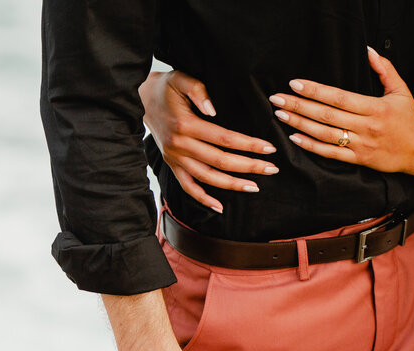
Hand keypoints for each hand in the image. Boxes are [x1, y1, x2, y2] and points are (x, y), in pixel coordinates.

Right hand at [139, 70, 278, 213]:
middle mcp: (180, 146)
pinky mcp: (172, 165)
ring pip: (207, 178)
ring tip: (254, 187)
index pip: (224, 138)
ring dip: (232, 185)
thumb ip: (199, 90)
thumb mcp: (181, 79)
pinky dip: (203, 199)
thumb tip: (213, 109)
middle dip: (248, 166)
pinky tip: (220, 207)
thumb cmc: (166, 89)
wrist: (140, 101)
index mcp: (185, 125)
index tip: (269, 148)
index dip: (248, 144)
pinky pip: (188, 187)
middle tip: (272, 169)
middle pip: (220, 161)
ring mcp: (175, 159)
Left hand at [268, 47, 413, 175]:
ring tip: (280, 114)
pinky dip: (311, 146)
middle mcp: (366, 126)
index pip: (338, 97)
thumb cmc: (409, 119)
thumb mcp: (400, 90)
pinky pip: (330, 153)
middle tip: (277, 98)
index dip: (315, 90)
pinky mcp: (358, 159)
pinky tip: (294, 138)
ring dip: (300, 124)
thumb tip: (368, 51)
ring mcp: (361, 144)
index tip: (295, 84)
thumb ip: (384, 69)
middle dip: (299, 105)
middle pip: (326, 114)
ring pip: (325, 134)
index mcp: (375, 107)